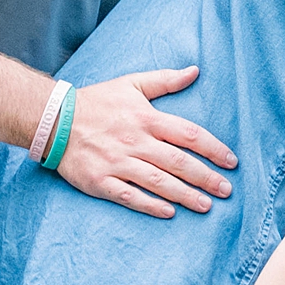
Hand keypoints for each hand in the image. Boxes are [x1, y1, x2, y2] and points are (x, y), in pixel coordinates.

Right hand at [56, 68, 236, 218]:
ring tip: (206, 206)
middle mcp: (135, 141)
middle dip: (205, 178)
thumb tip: (195, 71)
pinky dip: (150, 205)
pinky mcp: (101, 181)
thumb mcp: (131, 83)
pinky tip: (169, 213)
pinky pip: (129, 196)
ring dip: (185, 195)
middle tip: (226, 191)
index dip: (213, 149)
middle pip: (177, 162)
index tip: (231, 162)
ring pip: (158, 182)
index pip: (188, 134)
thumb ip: (165, 80)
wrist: (54, 119)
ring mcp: (117, 162)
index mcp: (146, 118)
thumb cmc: (96, 102)